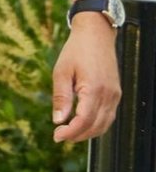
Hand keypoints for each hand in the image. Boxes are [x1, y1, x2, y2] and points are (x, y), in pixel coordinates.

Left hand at [52, 11, 121, 143]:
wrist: (95, 34)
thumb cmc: (76, 51)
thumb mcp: (61, 72)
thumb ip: (61, 97)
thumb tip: (58, 120)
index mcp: (95, 89)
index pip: (84, 121)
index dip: (70, 132)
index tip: (56, 136)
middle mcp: (109, 95)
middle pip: (96, 126)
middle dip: (77, 135)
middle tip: (59, 135)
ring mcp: (115, 95)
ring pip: (105, 124)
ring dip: (87, 132)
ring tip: (69, 132)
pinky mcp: (116, 93)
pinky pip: (109, 116)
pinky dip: (96, 124)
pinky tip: (82, 123)